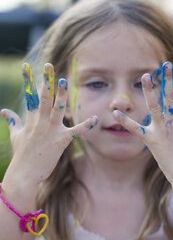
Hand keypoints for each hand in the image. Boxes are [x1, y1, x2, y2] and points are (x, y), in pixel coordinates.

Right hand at [1, 63, 97, 183]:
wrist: (24, 174)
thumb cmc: (22, 154)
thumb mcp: (16, 135)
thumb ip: (13, 121)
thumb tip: (4, 110)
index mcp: (31, 120)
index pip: (30, 96)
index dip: (28, 80)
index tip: (27, 66)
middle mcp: (40, 122)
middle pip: (43, 98)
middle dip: (46, 81)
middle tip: (49, 66)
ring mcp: (50, 131)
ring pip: (56, 109)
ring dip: (61, 95)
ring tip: (64, 81)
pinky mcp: (60, 141)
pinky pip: (75, 131)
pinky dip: (86, 125)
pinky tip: (96, 119)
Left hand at [112, 61, 172, 185]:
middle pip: (171, 96)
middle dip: (168, 79)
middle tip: (165, 65)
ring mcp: (162, 129)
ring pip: (154, 105)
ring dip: (150, 90)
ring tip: (146, 76)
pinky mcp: (151, 139)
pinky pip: (135, 128)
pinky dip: (125, 121)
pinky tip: (115, 112)